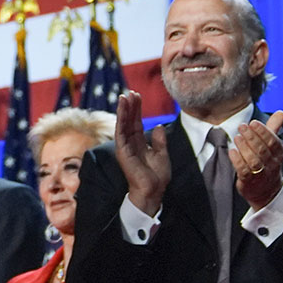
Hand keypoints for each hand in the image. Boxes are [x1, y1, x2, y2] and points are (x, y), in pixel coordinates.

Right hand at [112, 91, 168, 217]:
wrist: (153, 191)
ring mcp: (125, 146)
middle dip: (130, 106)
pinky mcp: (122, 150)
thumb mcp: (162, 154)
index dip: (137, 109)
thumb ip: (159, 140)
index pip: (137, 122)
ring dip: (123, 109)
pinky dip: (121, 118)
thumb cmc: (157, 177)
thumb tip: (157, 126)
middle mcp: (130, 143)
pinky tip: (122, 108)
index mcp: (139, 143)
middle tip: (131, 92)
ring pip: (123, 123)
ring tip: (125, 96)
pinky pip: (120, 131)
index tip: (137, 96)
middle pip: (129, 120)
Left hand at [231, 112, 282, 210]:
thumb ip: (274, 129)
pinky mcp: (249, 182)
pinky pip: (244, 171)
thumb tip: (281, 112)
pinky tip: (232, 151)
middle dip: (252, 137)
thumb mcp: (272, 146)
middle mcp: (271, 164)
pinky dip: (238, 160)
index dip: (263, 132)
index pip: (273, 142)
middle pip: (262, 150)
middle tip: (242, 126)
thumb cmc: (267, 163)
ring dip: (244, 147)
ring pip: (253, 160)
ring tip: (237, 137)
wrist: (267, 191)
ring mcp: (261, 174)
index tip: (253, 122)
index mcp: (278, 154)